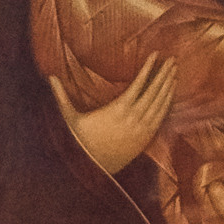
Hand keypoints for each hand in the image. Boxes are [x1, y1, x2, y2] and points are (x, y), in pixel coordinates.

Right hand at [61, 49, 176, 176]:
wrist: (93, 169)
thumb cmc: (80, 143)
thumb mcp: (69, 119)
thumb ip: (61, 96)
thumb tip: (49, 77)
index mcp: (117, 110)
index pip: (138, 84)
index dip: (149, 68)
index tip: (156, 54)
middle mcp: (133, 119)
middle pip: (154, 92)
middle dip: (164, 74)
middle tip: (172, 59)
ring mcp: (142, 130)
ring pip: (161, 104)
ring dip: (169, 86)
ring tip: (175, 71)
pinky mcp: (145, 139)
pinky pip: (161, 118)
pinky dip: (167, 103)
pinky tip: (171, 93)